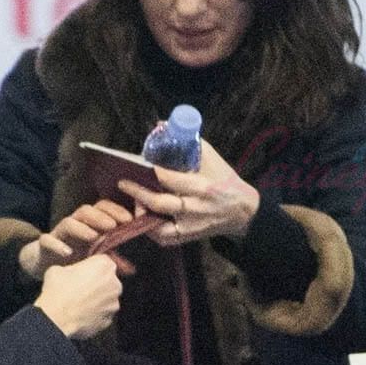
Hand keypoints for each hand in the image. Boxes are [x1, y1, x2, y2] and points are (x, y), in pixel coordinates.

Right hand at [18, 199, 132, 279]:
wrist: (46, 265)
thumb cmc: (76, 258)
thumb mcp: (96, 258)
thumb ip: (113, 259)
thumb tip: (132, 269)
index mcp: (90, 223)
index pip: (102, 208)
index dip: (115, 210)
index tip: (129, 219)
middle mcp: (75, 224)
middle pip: (86, 211)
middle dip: (100, 217)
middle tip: (113, 226)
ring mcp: (59, 233)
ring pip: (68, 222)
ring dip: (82, 228)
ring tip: (93, 237)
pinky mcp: (44, 245)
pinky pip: (46, 240)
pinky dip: (56, 245)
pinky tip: (67, 253)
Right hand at [34, 254, 122, 338]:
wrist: (56, 318)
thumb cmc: (57, 291)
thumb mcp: (57, 269)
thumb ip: (71, 268)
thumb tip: (69, 273)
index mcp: (104, 265)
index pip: (102, 261)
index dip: (91, 267)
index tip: (83, 272)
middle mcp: (114, 283)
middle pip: (108, 280)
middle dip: (97, 283)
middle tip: (80, 287)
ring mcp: (114, 303)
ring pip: (107, 298)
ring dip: (97, 299)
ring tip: (80, 302)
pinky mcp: (109, 319)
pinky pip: (104, 313)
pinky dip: (96, 313)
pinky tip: (83, 313)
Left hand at [116, 138, 259, 244]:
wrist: (243, 211)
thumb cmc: (226, 181)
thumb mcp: (212, 159)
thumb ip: (189, 143)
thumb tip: (161, 125)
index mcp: (203, 187)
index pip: (170, 179)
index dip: (151, 172)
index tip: (136, 164)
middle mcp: (195, 209)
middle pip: (160, 204)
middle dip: (138, 193)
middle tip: (122, 183)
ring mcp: (191, 227)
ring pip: (158, 227)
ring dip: (142, 215)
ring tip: (134, 202)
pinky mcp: (189, 238)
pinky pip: (164, 239)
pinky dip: (150, 230)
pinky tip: (144, 218)